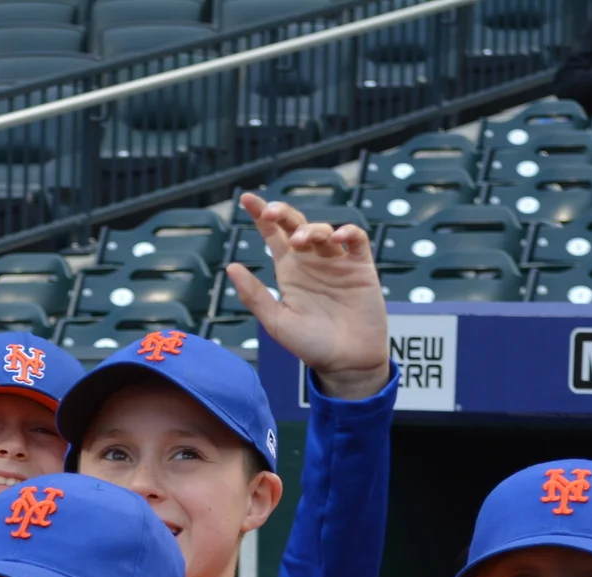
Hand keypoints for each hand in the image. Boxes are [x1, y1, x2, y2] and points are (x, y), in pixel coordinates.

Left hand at [224, 194, 390, 400]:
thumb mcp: (276, 323)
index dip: (261, 216)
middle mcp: (312, 262)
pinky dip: (348, 233)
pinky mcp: (361, 268)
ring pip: (324, 231)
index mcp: (289, 271)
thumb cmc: (311, 345)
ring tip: (299, 240)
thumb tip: (231, 267)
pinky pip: (356, 241)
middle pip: (297, 225)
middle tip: (272, 212)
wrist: (346, 363)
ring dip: (311, 229)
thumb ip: (254, 296)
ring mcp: (337, 263)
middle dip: (284, 213)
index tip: (247, 198)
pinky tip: (336, 238)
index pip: (273, 236)